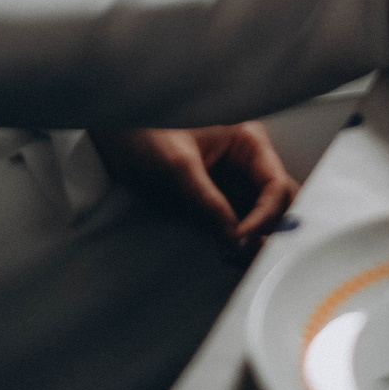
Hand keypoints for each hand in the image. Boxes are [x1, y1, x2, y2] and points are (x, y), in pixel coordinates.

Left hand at [91, 123, 298, 253]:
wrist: (111, 136)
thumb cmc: (142, 130)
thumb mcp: (176, 165)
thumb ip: (207, 200)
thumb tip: (234, 236)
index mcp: (247, 141)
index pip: (276, 186)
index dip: (266, 217)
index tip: (244, 238)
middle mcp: (246, 163)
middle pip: (278, 204)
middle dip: (270, 231)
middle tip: (252, 255)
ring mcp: (233, 184)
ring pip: (262, 219)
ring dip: (255, 241)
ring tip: (237, 258)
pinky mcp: (217, 202)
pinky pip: (238, 226)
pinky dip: (237, 242)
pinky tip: (228, 253)